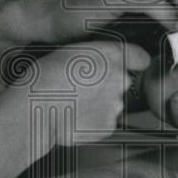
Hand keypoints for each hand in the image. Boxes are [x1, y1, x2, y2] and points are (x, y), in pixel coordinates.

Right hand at [3, 41, 149, 145]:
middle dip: (108, 84)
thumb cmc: (45, 78)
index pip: (140, 57)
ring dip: (99, 104)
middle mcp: (120, 80)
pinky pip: (105, 122)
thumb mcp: (71, 51)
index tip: (132, 65)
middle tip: (83, 87)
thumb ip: (98, 55)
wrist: (36, 109)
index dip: (135, 61)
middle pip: (123, 81)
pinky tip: (75, 116)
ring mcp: (116, 105)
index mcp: (112, 56)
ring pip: (113, 103)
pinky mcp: (108, 126)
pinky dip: (93, 121)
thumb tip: (106, 61)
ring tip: (74, 103)